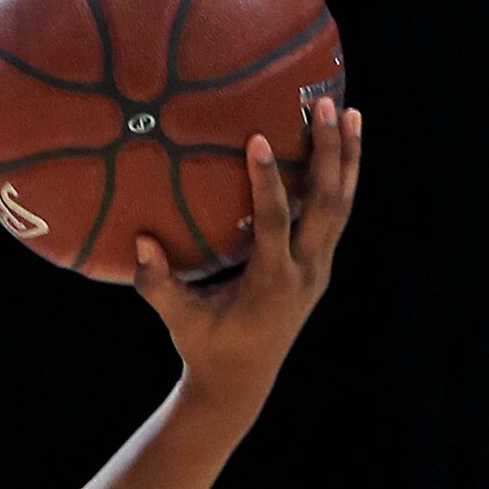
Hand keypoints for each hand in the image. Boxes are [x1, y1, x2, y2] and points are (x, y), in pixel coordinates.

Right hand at [135, 98, 362, 419]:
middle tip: (326, 107)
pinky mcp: (319, 265)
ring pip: (343, 205)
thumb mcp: (179, 320)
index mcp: (273, 284)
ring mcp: (319, 268)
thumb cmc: (205, 348)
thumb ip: (158, 285)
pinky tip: (341, 148)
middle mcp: (306, 272)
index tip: (259, 139)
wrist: (242, 382)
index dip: (269, 181)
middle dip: (329, 153)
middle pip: (328, 204)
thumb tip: (140, 243)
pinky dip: (342, 178)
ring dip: (347, 158)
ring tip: (349, 112)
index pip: (277, 223)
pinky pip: (337, 214)